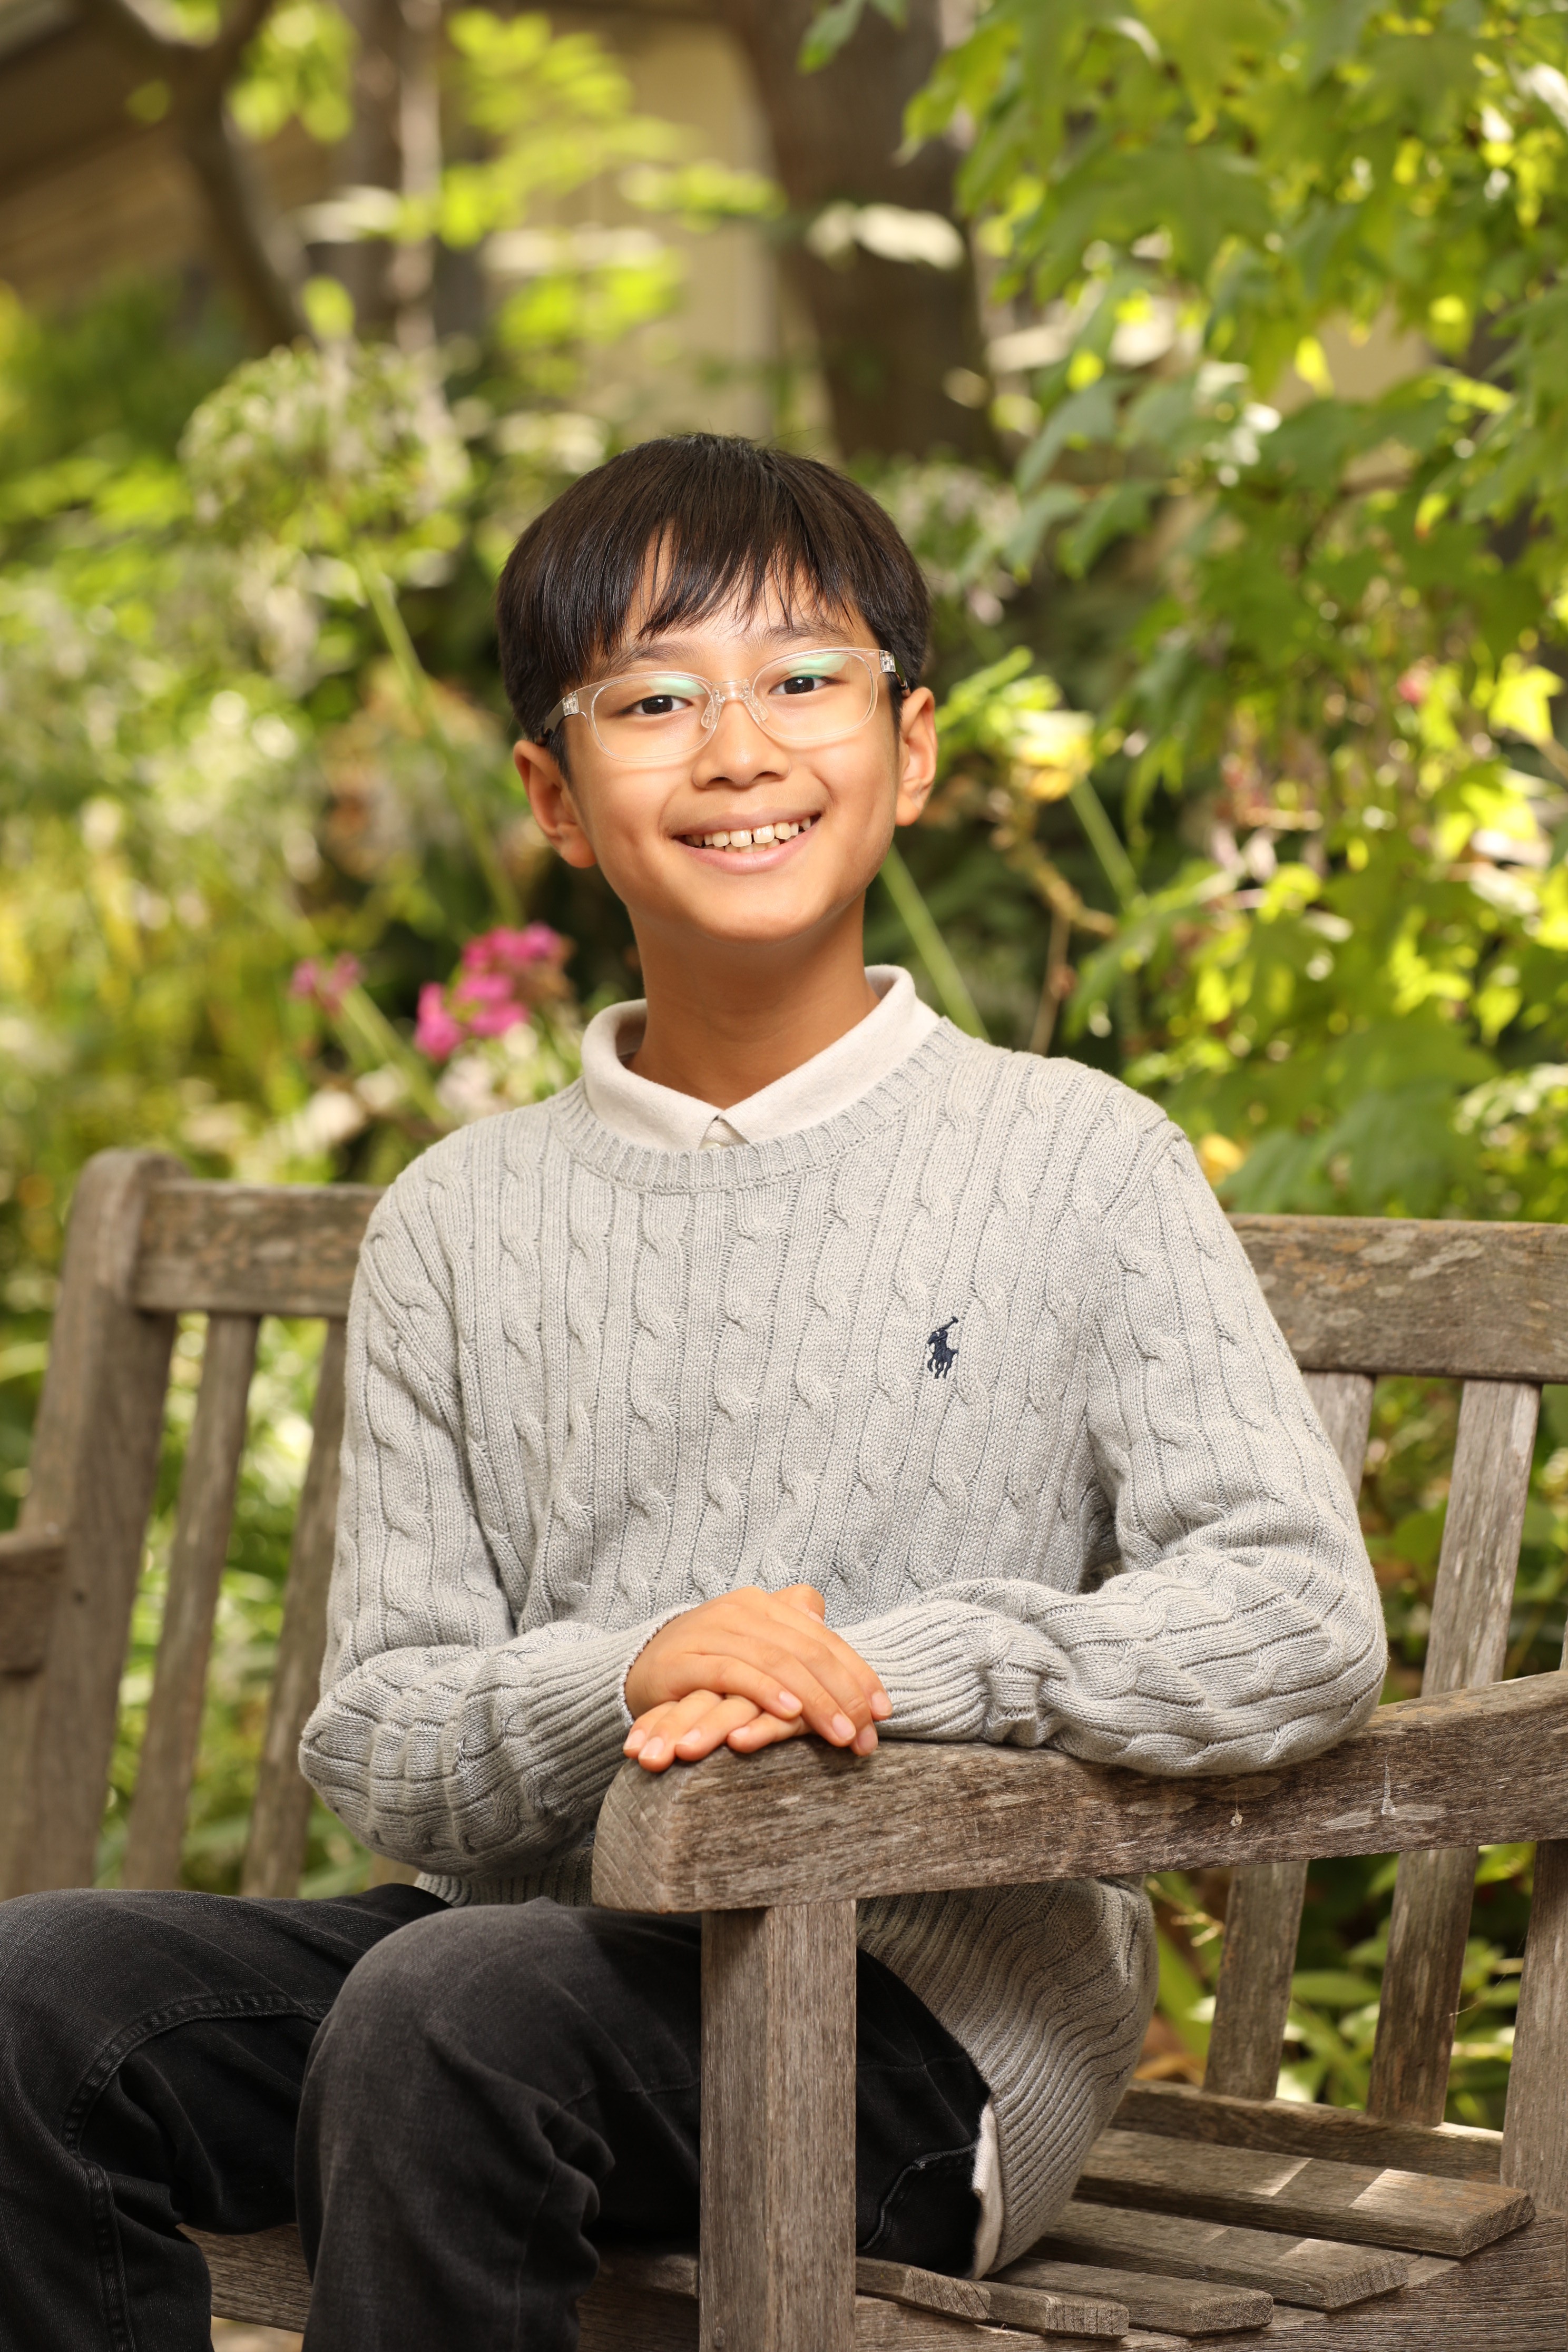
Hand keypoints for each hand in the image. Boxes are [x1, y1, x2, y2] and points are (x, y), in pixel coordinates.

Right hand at [623, 1584, 889, 1771]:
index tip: (884, 1712)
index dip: (858, 1675)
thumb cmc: (710, 1662)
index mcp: (767, 1605)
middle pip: (808, 1651)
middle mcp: (743, 1610)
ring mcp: (713, 1630)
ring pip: (777, 1662)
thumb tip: (837, 1641)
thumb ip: (795, 1639)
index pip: (824, 1640)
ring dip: (814, 1701)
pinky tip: (789, 1714)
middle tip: (867, 1736)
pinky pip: (733, 1672)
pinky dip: (765, 1691)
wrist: (640, 1664)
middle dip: (843, 1696)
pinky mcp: (685, 1659)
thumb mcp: (757, 1648)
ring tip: (841, 1734)